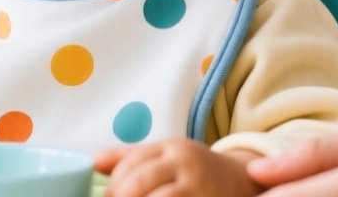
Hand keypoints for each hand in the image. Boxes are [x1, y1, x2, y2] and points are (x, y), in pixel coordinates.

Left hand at [95, 139, 258, 196]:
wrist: (242, 182)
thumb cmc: (196, 171)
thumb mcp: (168, 156)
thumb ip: (131, 159)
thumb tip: (95, 162)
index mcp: (172, 148)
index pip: (133, 161)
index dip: (114, 183)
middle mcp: (186, 164)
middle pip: (141, 181)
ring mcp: (199, 188)